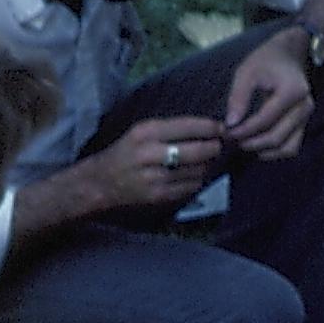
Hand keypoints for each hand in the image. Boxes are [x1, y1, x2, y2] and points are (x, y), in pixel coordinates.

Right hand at [103, 115, 225, 211]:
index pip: (187, 127)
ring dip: (207, 165)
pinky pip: (189, 187)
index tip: (222, 128)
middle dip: (214, 148)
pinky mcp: (157, 196)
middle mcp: (149, 154)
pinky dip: (197, 180)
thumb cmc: (126, 152)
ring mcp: (154, 177)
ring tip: (207, 160)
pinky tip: (195, 175)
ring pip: (196, 170)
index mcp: (145, 132)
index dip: (210, 128)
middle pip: (196, 151)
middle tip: (220, 146)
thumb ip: (171, 129)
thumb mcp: (141, 132)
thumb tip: (208, 128)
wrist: (101, 182)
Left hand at [221, 29, 315, 160]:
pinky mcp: (305, 123)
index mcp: (292, 92)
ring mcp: (307, 116)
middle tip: (232, 139)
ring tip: (244, 143)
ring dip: (264, 150)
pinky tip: (258, 145)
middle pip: (276, 137)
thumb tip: (231, 124)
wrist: (291, 54)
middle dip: (251, 143)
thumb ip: (238, 97)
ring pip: (287, 147)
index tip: (226, 131)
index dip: (243, 130)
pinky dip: (276, 151)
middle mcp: (304, 107)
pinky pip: (292, 146)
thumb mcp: (247, 72)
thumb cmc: (267, 60)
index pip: (265, 120)